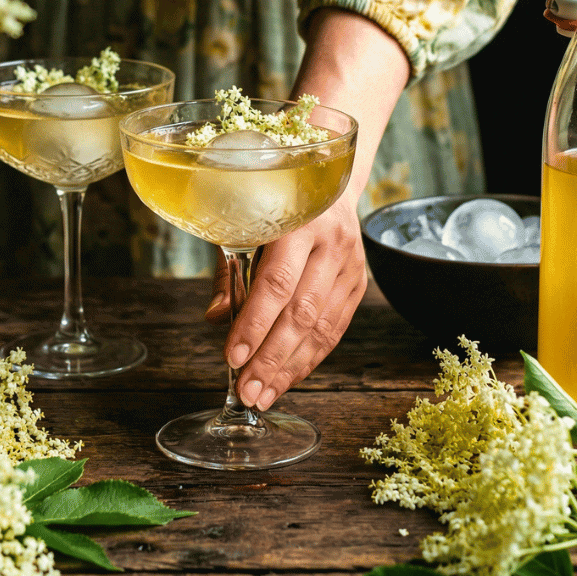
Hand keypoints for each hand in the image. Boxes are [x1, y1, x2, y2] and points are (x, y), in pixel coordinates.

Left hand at [204, 192, 367, 408]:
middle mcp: (333, 243)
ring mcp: (351, 265)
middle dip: (271, 358)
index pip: (277, 282)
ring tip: (263, 394)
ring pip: (323, 327)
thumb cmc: (275, 204)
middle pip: (302, 312)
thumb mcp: (244, 224)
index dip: (255, 323)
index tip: (233, 357)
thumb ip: (231, 271)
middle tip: (247, 390)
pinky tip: (288, 378)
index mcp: (301, 221)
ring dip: (290, 367)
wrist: (328, 181)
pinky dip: (310, 358)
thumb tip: (217, 318)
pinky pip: (335, 330)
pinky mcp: (359, 283)